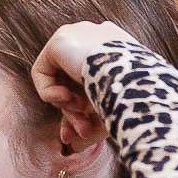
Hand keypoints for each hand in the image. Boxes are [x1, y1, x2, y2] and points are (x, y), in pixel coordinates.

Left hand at [31, 21, 132, 152]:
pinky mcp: (61, 39)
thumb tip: (71, 143)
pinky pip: (41, 71)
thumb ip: (89, 126)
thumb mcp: (112, 116)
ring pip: (57, 78)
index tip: (83, 133)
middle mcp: (98, 37)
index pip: (89, 80)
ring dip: (65, 104)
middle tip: (82, 132)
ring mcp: (79, 34)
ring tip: (80, 110)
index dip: (82, 110)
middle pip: (71, 82)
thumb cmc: (132, 104)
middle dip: (73, 112)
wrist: (136, 85)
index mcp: (118, 50)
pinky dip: (48, 93)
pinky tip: (66, 98)